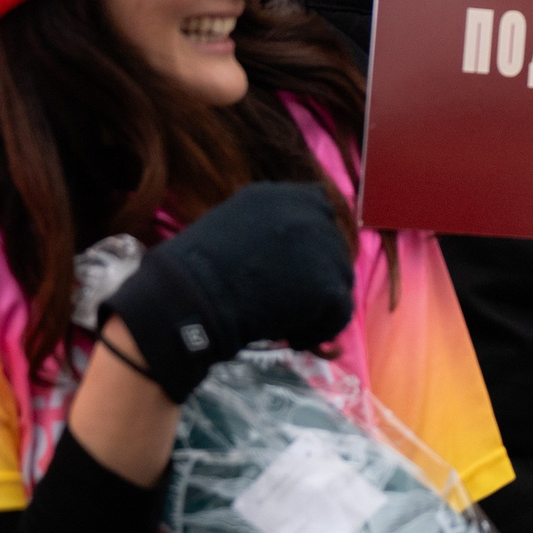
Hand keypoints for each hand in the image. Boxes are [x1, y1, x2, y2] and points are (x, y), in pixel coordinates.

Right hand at [102, 183, 353, 402]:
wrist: (192, 297)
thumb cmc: (196, 267)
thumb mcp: (234, 223)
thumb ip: (269, 225)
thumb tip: (292, 248)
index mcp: (284, 195)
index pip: (320, 210)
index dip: (311, 242)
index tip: (292, 267)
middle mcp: (310, 214)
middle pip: (333, 247)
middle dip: (315, 275)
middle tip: (285, 300)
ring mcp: (323, 247)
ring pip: (339, 279)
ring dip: (318, 302)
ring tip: (286, 320)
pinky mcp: (327, 285)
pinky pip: (341, 312)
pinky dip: (320, 330)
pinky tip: (291, 337)